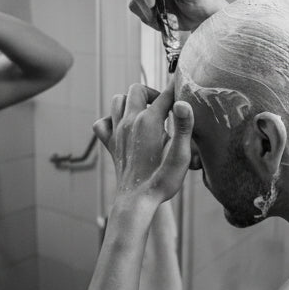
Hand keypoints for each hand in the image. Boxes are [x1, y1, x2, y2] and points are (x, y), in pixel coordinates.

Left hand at [94, 82, 193, 203]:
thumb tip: (183, 103)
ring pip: (118, 101)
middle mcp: (130, 122)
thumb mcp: (181, 155)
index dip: (177, 89)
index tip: (185, 88)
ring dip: (132, 102)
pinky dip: (111, 119)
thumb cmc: (161, 181)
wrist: (137, 201)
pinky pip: (103, 122)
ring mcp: (117, 132)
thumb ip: (184, 127)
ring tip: (146, 114)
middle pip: (137, 90)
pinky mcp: (110, 144)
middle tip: (164, 107)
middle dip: (152, 93)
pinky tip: (124, 127)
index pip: (166, 95)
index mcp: (149, 122)